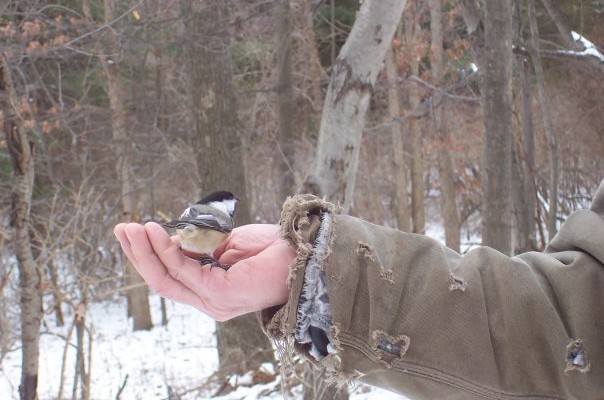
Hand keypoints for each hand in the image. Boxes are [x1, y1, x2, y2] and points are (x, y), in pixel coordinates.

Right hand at [114, 222, 293, 320]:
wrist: (304, 254)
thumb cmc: (271, 251)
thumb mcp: (228, 245)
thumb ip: (200, 248)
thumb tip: (174, 240)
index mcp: (211, 291)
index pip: (170, 278)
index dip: (148, 256)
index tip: (132, 232)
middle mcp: (209, 302)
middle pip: (162, 281)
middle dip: (138, 255)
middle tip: (120, 229)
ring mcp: (214, 302)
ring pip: (168, 279)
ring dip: (146, 252)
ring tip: (131, 229)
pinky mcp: (221, 294)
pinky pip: (185, 271)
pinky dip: (167, 251)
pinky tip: (155, 232)